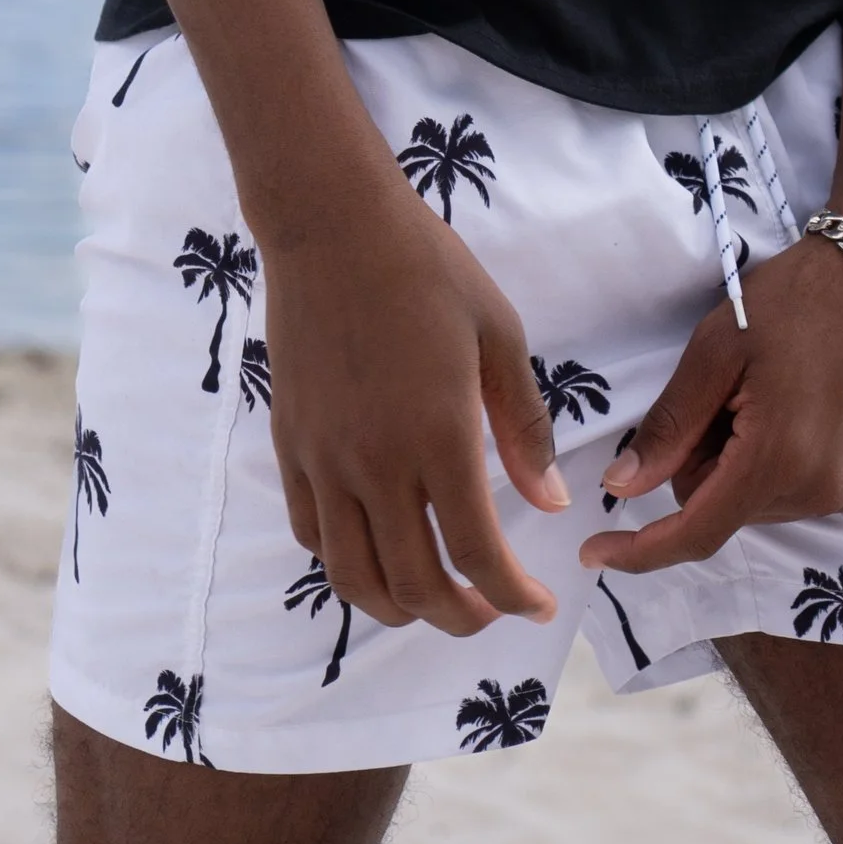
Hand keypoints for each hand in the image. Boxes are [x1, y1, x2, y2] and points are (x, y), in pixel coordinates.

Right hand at [259, 158, 565, 637]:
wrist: (332, 225)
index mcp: (438, 436)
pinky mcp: (291, 445)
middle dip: (461, 618)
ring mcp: (324, 459)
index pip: (477, 553)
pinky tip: (377, 551)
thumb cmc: (427, 269)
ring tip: (434, 600)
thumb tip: (551, 501)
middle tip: (491, 612)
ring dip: (398, 609)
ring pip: (354, 576)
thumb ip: (523, 427)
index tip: (538, 608)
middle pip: (414, 586)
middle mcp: (376, 463)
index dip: (512, 597)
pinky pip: (312, 533)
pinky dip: (346, 563)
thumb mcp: (499, 336)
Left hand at [578, 231, 842, 577]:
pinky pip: (799, 493)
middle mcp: (822, 490)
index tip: (595, 552)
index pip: (697, 532)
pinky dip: (780, 463)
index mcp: (779, 457)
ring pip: (758, 503)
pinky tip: (797, 408)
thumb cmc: (793, 299)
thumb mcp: (716, 348)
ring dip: (744, 463)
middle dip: (705, 464)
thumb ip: (670, 426)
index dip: (641, 550)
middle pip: (724, 509)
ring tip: (766, 395)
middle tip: (723, 395)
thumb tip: (621, 488)